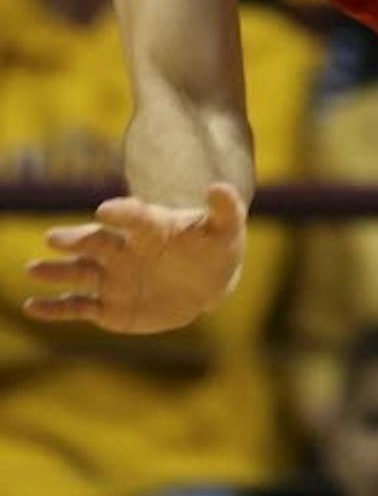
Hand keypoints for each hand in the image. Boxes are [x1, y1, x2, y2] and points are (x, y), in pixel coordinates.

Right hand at [23, 184, 246, 332]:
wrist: (208, 281)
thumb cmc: (215, 248)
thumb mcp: (227, 228)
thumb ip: (226, 208)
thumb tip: (219, 187)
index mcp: (151, 228)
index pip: (135, 217)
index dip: (123, 213)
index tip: (107, 210)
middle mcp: (125, 250)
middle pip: (96, 242)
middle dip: (76, 239)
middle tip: (54, 238)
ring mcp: (114, 278)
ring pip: (79, 273)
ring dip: (56, 271)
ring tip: (33, 269)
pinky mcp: (109, 308)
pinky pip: (78, 307)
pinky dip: (56, 308)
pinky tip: (32, 306)